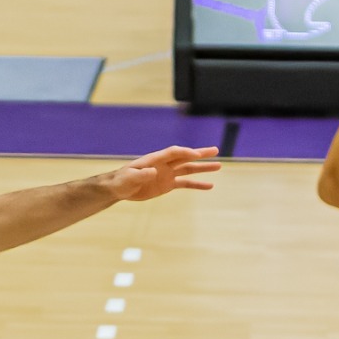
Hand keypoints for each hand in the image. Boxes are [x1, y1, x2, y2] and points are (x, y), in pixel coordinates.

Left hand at [104, 145, 221, 202]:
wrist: (120, 188)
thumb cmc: (122, 180)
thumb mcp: (129, 177)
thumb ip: (141, 174)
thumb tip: (153, 172)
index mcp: (155, 159)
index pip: (174, 153)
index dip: (185, 152)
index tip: (196, 155)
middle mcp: (164, 164)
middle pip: (185, 157)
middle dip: (200, 154)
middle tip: (216, 150)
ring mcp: (168, 174)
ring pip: (189, 169)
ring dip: (203, 168)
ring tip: (218, 166)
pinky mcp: (168, 184)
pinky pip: (185, 183)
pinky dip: (197, 184)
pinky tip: (209, 185)